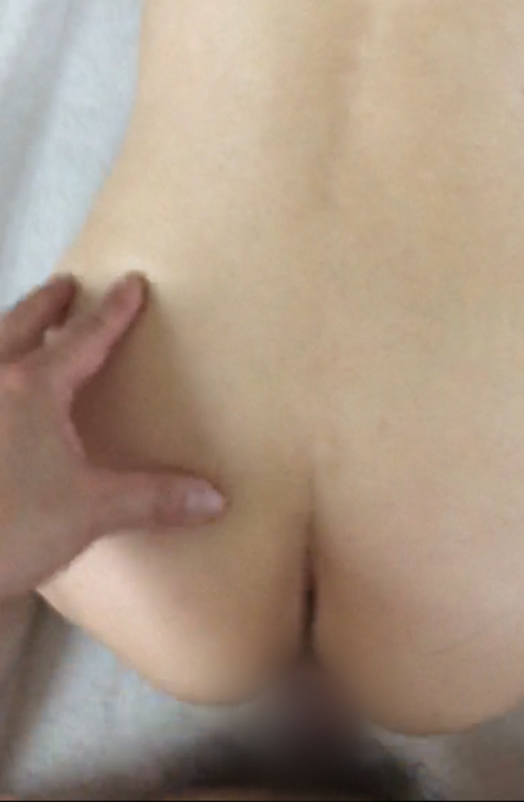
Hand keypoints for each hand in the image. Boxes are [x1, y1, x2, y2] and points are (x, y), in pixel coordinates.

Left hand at [0, 272, 226, 601]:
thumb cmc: (9, 528)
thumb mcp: (89, 512)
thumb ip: (152, 499)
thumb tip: (213, 498)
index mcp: (32, 387)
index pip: (85, 337)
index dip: (113, 311)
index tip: (132, 283)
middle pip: (20, 324)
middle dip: (46, 302)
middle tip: (66, 284)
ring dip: (9, 328)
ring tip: (22, 323)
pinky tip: (1, 388)